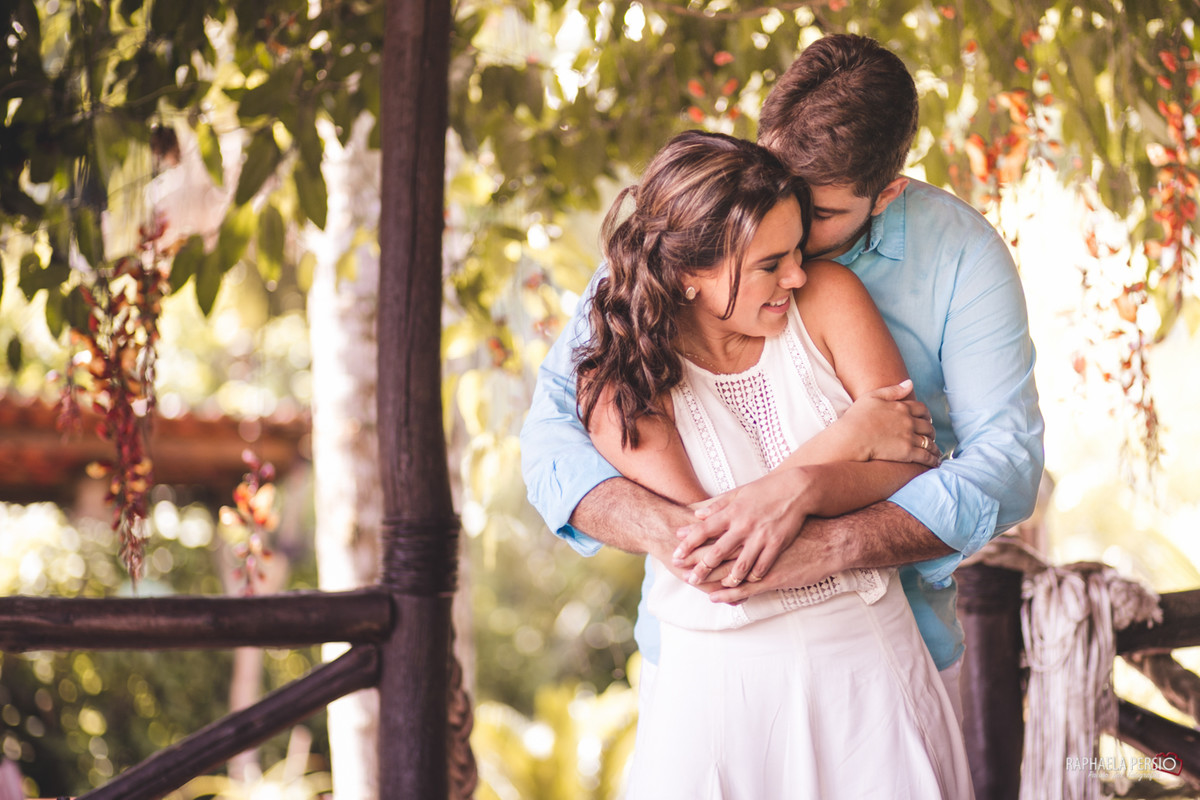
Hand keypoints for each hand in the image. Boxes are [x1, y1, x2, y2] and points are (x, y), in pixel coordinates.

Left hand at [673, 468, 811, 587]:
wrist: (798, 489)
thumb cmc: (767, 490)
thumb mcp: (739, 493)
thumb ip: (717, 505)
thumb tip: (696, 515)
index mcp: (732, 512)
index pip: (704, 530)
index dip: (688, 544)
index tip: (676, 555)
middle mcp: (744, 525)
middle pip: (718, 551)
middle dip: (702, 567)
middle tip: (690, 579)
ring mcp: (761, 536)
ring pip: (740, 564)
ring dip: (728, 578)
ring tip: (719, 586)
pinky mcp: (777, 544)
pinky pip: (763, 565)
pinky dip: (753, 576)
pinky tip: (747, 583)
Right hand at [839, 381, 939, 465]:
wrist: (851, 438)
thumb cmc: (857, 417)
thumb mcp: (872, 397)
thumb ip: (893, 390)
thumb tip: (910, 383)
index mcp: (902, 407)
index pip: (922, 410)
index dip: (926, 415)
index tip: (926, 420)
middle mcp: (909, 421)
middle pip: (928, 426)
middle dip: (931, 431)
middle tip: (929, 436)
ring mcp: (909, 437)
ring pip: (929, 441)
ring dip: (934, 446)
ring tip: (935, 451)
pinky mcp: (907, 453)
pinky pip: (926, 456)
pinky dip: (933, 459)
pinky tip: (935, 462)